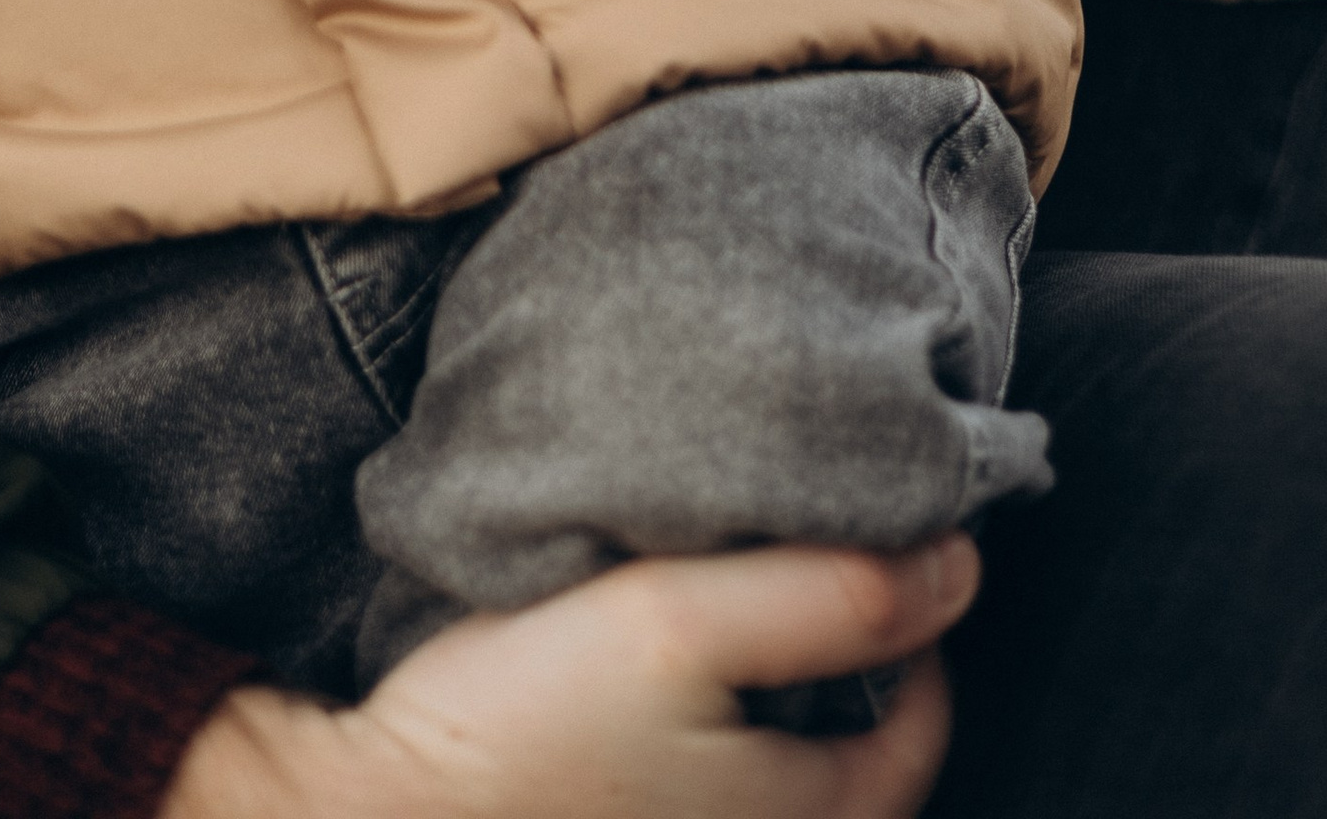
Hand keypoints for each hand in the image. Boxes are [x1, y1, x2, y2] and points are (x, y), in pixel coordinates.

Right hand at [160, 536, 972, 818]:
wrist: (364, 812)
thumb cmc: (522, 727)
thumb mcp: (681, 626)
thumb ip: (826, 595)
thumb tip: (962, 560)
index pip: (919, 724)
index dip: (908, 618)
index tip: (864, 535)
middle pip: (849, 752)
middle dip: (835, 653)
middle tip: (791, 554)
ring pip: (771, 766)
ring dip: (764, 689)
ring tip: (715, 598)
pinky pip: (696, 783)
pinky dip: (698, 726)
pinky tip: (641, 669)